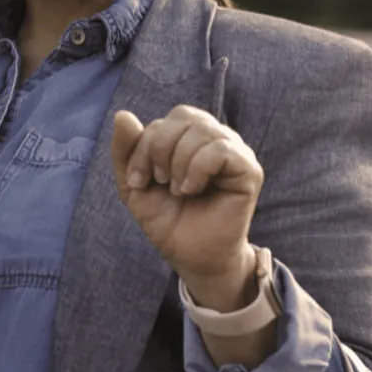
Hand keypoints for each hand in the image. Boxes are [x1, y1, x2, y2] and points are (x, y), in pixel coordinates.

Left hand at [111, 106, 263, 300]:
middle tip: (159, 182)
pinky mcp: (249, 170)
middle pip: (183, 116)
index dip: (144, 147)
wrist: (190, 257)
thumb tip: (122, 114)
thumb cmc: (168, 220)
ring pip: (202, 130)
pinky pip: (221, 149)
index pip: (165, 121)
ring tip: (179, 190)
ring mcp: (235, 152)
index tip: (138, 181)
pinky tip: (193, 189)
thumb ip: (126, 149)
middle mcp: (215, 138)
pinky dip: (198, 169)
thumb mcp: (135, 184)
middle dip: (159, 149)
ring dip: (179, 162)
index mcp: (190, 136)